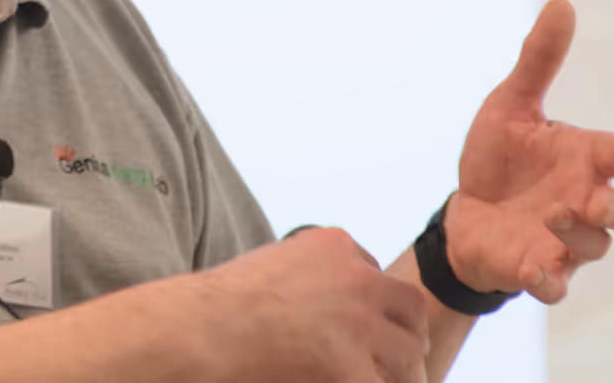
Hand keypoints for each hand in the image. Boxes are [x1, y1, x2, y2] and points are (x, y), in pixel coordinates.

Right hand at [201, 226, 430, 382]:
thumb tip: (314, 303)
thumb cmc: (219, 303)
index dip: (371, 301)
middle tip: (401, 352)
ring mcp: (359, 323)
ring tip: (397, 380)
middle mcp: (358, 279)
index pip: (374, 271)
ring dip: (401, 368)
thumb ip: (304, 273)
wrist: (203, 328)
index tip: (362, 320)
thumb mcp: (269, 264)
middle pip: (407, 305)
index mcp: (335, 245)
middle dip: (404, 329)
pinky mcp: (350, 368)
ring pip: (410, 350)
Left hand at [446, 0, 613, 304]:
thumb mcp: (510, 105)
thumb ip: (538, 61)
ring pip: (595, 247)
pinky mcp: (537, 270)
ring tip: (553, 214)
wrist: (464, 214)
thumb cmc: (498, 159)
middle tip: (598, 199)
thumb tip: (562, 3)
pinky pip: (556, 285)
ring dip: (578, 234)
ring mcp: (565, 241)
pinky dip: (550, 281)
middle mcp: (585, 201)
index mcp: (585, 158)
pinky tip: (538, 272)